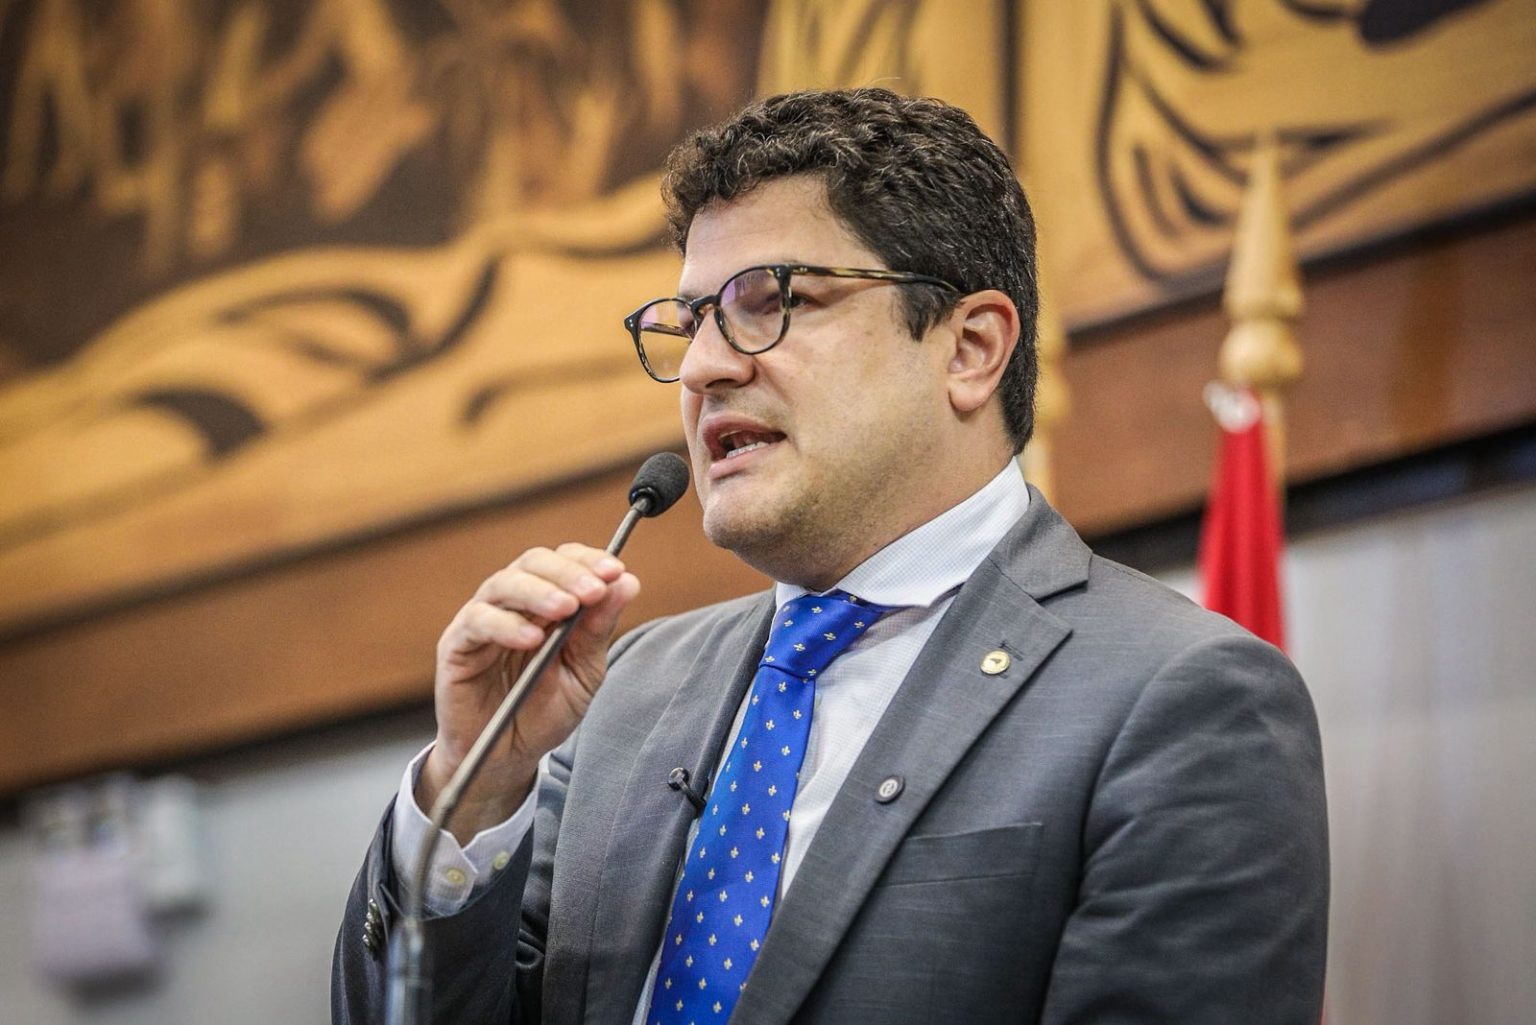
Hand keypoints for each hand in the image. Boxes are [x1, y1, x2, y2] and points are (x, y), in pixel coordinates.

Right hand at [418, 543, 639, 841]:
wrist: (507, 756)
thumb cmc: (543, 711)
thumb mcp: (584, 672)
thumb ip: (599, 629)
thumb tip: (627, 582)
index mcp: (546, 602)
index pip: (564, 561)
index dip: (589, 560)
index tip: (615, 572)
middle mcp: (513, 603)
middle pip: (533, 562)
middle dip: (568, 572)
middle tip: (593, 590)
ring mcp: (483, 620)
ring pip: (504, 583)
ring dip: (539, 592)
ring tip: (566, 609)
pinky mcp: (457, 645)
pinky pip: (476, 622)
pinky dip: (505, 625)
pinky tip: (531, 639)